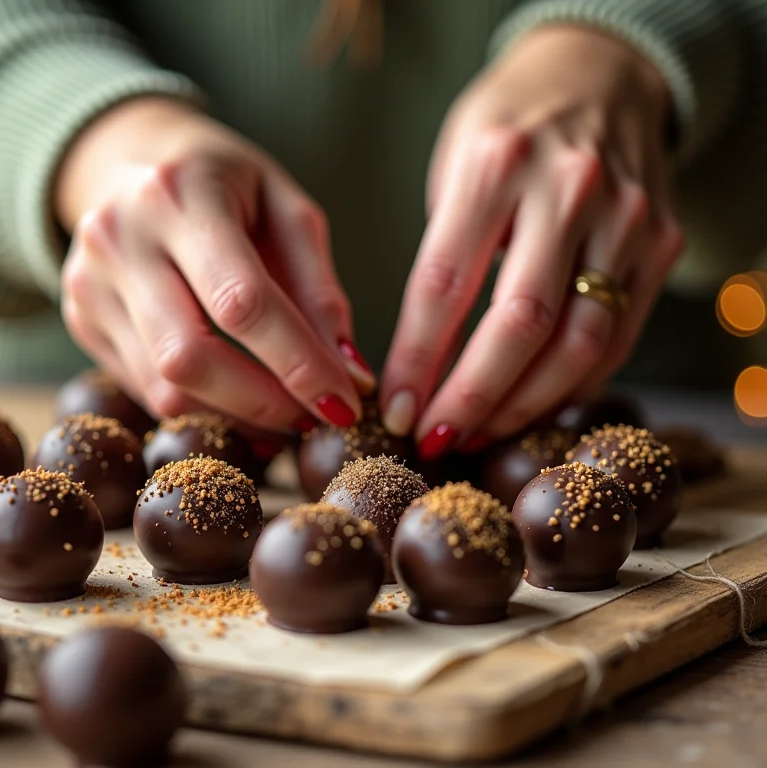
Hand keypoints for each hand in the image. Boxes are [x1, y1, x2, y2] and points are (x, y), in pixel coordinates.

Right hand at [57, 98, 374, 432]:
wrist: (135, 161)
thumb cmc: (230, 187)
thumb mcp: (289, 214)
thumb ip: (320, 293)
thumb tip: (351, 377)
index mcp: (181, 195)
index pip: (242, 302)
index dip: (299, 365)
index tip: (345, 404)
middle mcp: (119, 238)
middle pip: (189, 358)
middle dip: (265, 404)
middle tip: (314, 418)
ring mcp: (89, 283)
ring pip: (164, 388)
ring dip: (237, 416)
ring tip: (285, 412)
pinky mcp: (81, 318)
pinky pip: (146, 389)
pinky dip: (204, 408)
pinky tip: (241, 401)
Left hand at [381, 26, 682, 456]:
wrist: (600, 75)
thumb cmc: (508, 129)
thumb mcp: (455, 169)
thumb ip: (446, 256)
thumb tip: (425, 362)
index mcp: (495, 164)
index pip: (443, 286)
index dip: (416, 361)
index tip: (398, 410)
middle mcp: (567, 190)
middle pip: (519, 324)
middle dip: (472, 399)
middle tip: (439, 439)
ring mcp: (624, 218)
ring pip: (579, 344)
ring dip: (524, 405)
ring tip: (481, 432)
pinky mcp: (661, 244)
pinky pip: (617, 338)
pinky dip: (572, 384)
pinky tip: (534, 404)